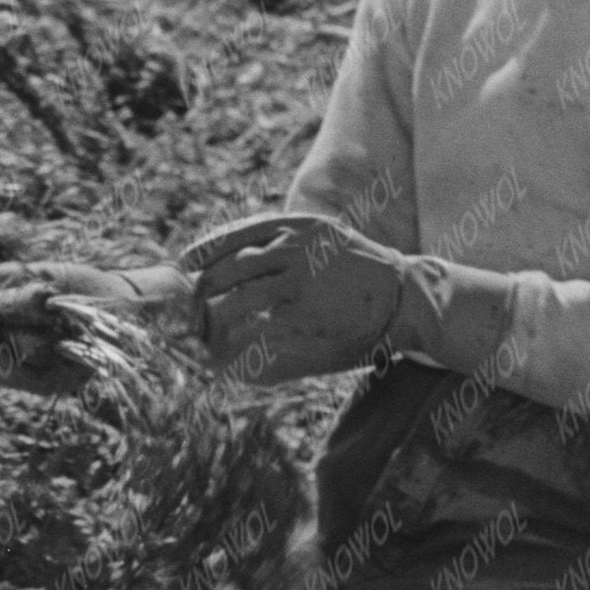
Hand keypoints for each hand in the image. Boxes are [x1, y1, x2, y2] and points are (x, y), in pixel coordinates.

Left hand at [177, 210, 427, 381]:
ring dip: (214, 327)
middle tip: (191, 316)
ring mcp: (298, 284)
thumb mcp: (324, 239)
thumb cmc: (360, 271)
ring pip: (235, 305)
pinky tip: (229, 363)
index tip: (185, 269)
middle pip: (226, 271)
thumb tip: (236, 259)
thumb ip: (285, 244)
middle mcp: (293, 249)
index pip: (233, 236)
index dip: (202, 254)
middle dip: (200, 297)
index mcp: (296, 226)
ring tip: (205, 342)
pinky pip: (256, 336)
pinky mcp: (304, 319)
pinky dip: (238, 352)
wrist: (405, 296)